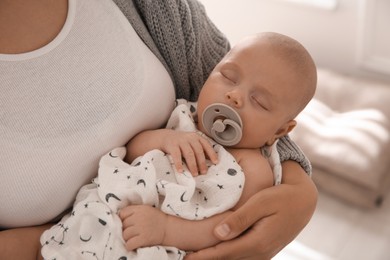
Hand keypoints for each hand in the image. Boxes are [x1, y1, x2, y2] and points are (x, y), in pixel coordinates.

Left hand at [119, 205, 167, 250]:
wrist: (168, 228)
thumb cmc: (156, 219)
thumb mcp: (146, 209)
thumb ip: (134, 211)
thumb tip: (119, 217)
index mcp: (139, 209)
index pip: (122, 213)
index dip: (123, 219)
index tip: (128, 223)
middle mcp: (139, 217)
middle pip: (123, 225)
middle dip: (126, 229)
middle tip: (132, 231)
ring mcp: (141, 228)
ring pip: (125, 235)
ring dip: (128, 238)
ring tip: (134, 237)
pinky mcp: (144, 238)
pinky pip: (129, 244)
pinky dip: (130, 246)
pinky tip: (134, 244)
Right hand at [160, 130, 217, 175]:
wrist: (165, 137)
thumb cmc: (182, 143)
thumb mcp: (192, 143)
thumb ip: (200, 150)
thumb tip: (211, 161)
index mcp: (197, 137)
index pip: (206, 145)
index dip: (211, 153)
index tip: (215, 162)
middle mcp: (190, 138)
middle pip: (198, 151)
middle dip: (202, 162)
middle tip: (204, 172)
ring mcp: (181, 141)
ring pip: (189, 153)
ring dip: (193, 165)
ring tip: (195, 174)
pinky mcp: (172, 145)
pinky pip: (176, 155)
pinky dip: (179, 163)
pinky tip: (180, 170)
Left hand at [185, 161, 317, 259]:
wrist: (303, 202)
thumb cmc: (280, 197)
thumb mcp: (261, 203)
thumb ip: (240, 219)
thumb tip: (218, 234)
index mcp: (257, 242)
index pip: (223, 253)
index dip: (203, 256)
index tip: (186, 257)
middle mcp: (260, 252)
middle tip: (185, 258)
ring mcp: (264, 254)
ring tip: (199, 257)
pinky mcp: (265, 250)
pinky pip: (244, 258)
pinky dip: (230, 257)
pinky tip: (220, 254)